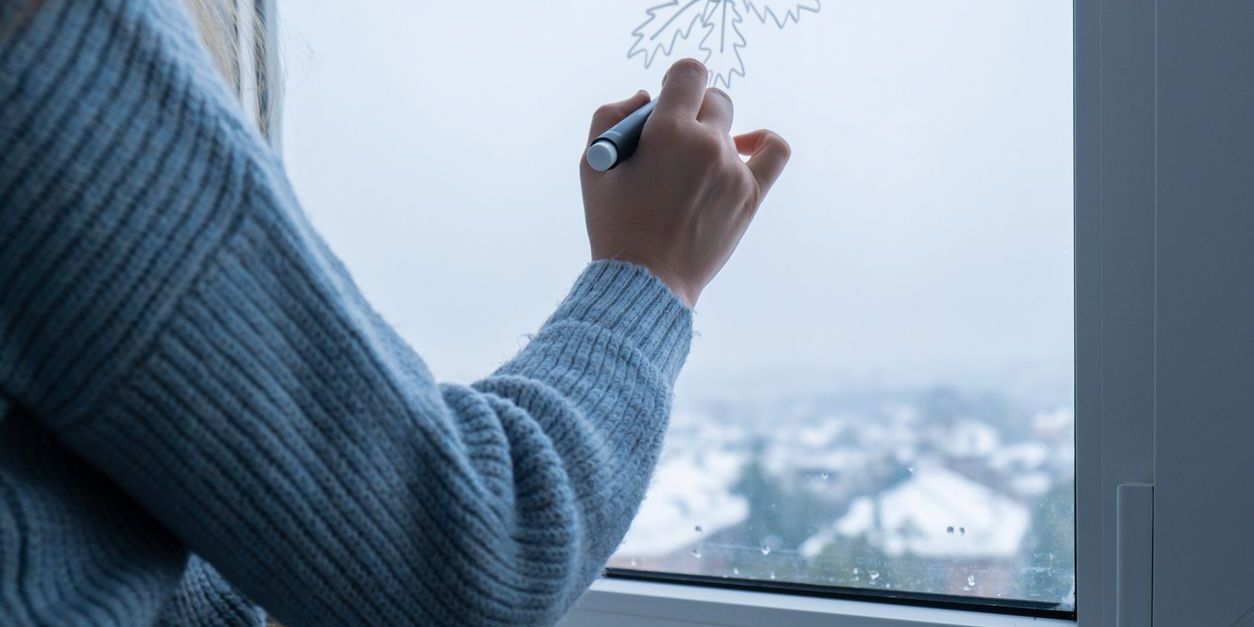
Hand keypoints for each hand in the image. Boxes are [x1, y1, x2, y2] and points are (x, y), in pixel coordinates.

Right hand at [580, 58, 790, 307]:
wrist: (645, 281)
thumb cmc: (614, 224)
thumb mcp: (593, 165)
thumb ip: (611, 116)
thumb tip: (644, 96)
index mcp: (669, 131)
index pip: (690, 73)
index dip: (676, 82)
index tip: (666, 101)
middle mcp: (708, 144)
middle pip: (712, 100)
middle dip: (690, 112)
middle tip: (670, 145)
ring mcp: (734, 169)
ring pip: (732, 127)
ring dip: (710, 136)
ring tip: (689, 165)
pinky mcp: (750, 195)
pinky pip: (773, 151)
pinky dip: (763, 141)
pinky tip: (745, 146)